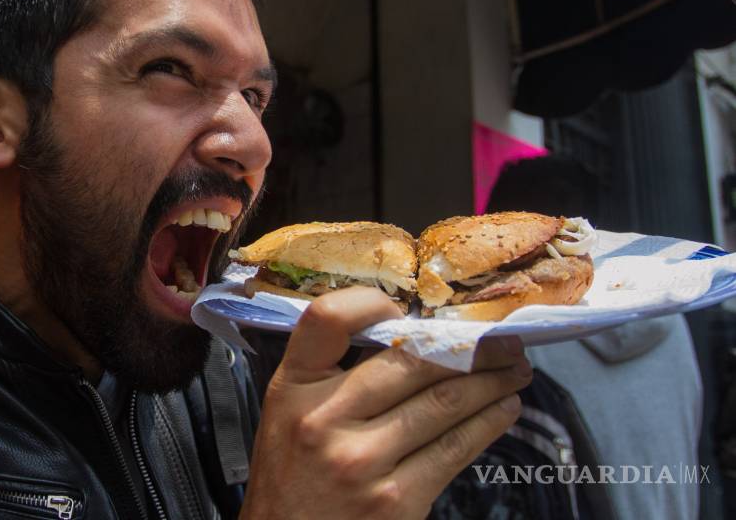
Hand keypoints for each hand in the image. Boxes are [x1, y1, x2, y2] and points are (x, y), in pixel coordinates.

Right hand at [240, 287, 529, 519]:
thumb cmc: (292, 474)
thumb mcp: (288, 412)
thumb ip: (329, 372)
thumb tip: (407, 335)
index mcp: (293, 388)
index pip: (328, 318)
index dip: (370, 302)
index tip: (408, 311)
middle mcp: (324, 419)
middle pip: (409, 360)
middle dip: (468, 345)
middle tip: (501, 339)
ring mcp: (362, 461)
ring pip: (444, 402)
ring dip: (490, 381)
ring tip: (513, 370)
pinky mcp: (396, 501)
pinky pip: (454, 449)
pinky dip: (488, 423)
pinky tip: (503, 409)